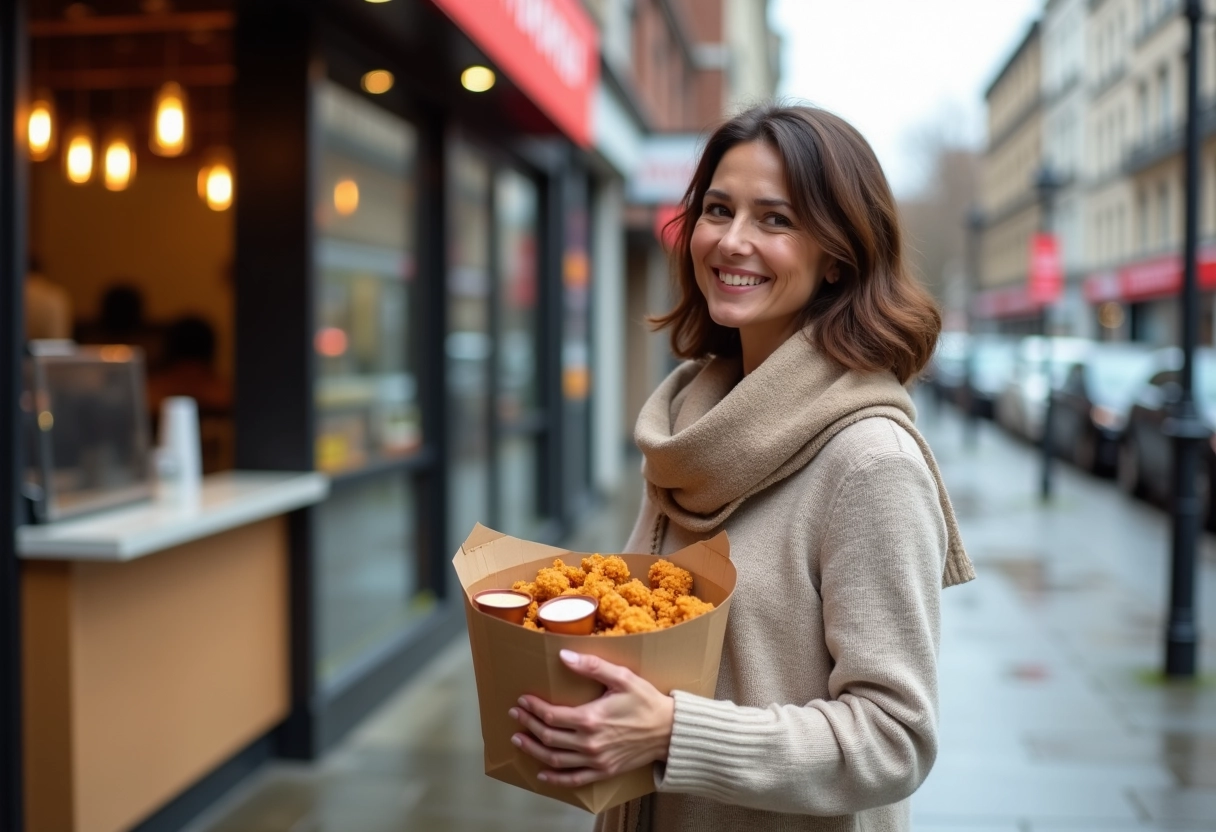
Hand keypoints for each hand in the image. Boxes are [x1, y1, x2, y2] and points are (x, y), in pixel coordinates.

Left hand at [509, 649, 674, 787]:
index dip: (533, 708)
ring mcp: (595, 760)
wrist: (669, 731)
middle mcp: (589, 743)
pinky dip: (555, 779)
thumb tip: (563, 656)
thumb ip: (592, 666)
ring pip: (555, 759)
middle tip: (515, 715)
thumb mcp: (622, 677)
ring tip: (518, 739)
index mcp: (590, 719)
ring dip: (533, 750)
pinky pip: (573, 779)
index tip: (522, 700)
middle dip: (528, 724)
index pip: (551, 715)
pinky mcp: (604, 771)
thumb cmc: (646, 701)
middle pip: (548, 736)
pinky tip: (542, 774)